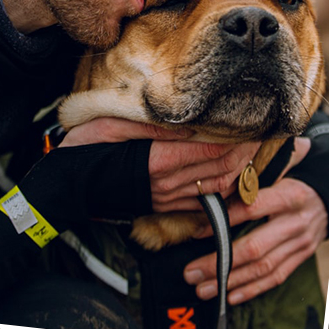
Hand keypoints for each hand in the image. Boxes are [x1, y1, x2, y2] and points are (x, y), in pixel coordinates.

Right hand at [61, 117, 260, 213]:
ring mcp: (166, 200)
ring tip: (251, 150)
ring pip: (218, 189)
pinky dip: (222, 190)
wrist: (65, 188)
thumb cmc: (83, 150)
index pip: (214, 150)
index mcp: (158, 161)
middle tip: (263, 133)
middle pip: (224, 170)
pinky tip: (228, 173)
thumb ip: (151, 126)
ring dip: (240, 171)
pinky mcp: (162, 207)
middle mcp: (167, 185)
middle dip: (248, 152)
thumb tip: (189, 120)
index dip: (241, 137)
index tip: (257, 121)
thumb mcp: (111, 125)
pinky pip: (203, 204)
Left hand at [183, 138, 326, 304]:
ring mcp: (300, 244)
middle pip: (254, 248)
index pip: (252, 209)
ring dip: (230, 281)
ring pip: (263, 268)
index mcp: (290, 195)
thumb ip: (253, 169)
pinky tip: (230, 296)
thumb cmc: (293, 176)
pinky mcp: (301, 257)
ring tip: (203, 288)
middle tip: (191, 273)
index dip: (223, 221)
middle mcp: (296, 222)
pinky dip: (252, 289)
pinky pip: (276, 277)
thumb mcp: (280, 166)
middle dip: (220, 263)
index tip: (196, 231)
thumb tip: (217, 174)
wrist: (328, 193)